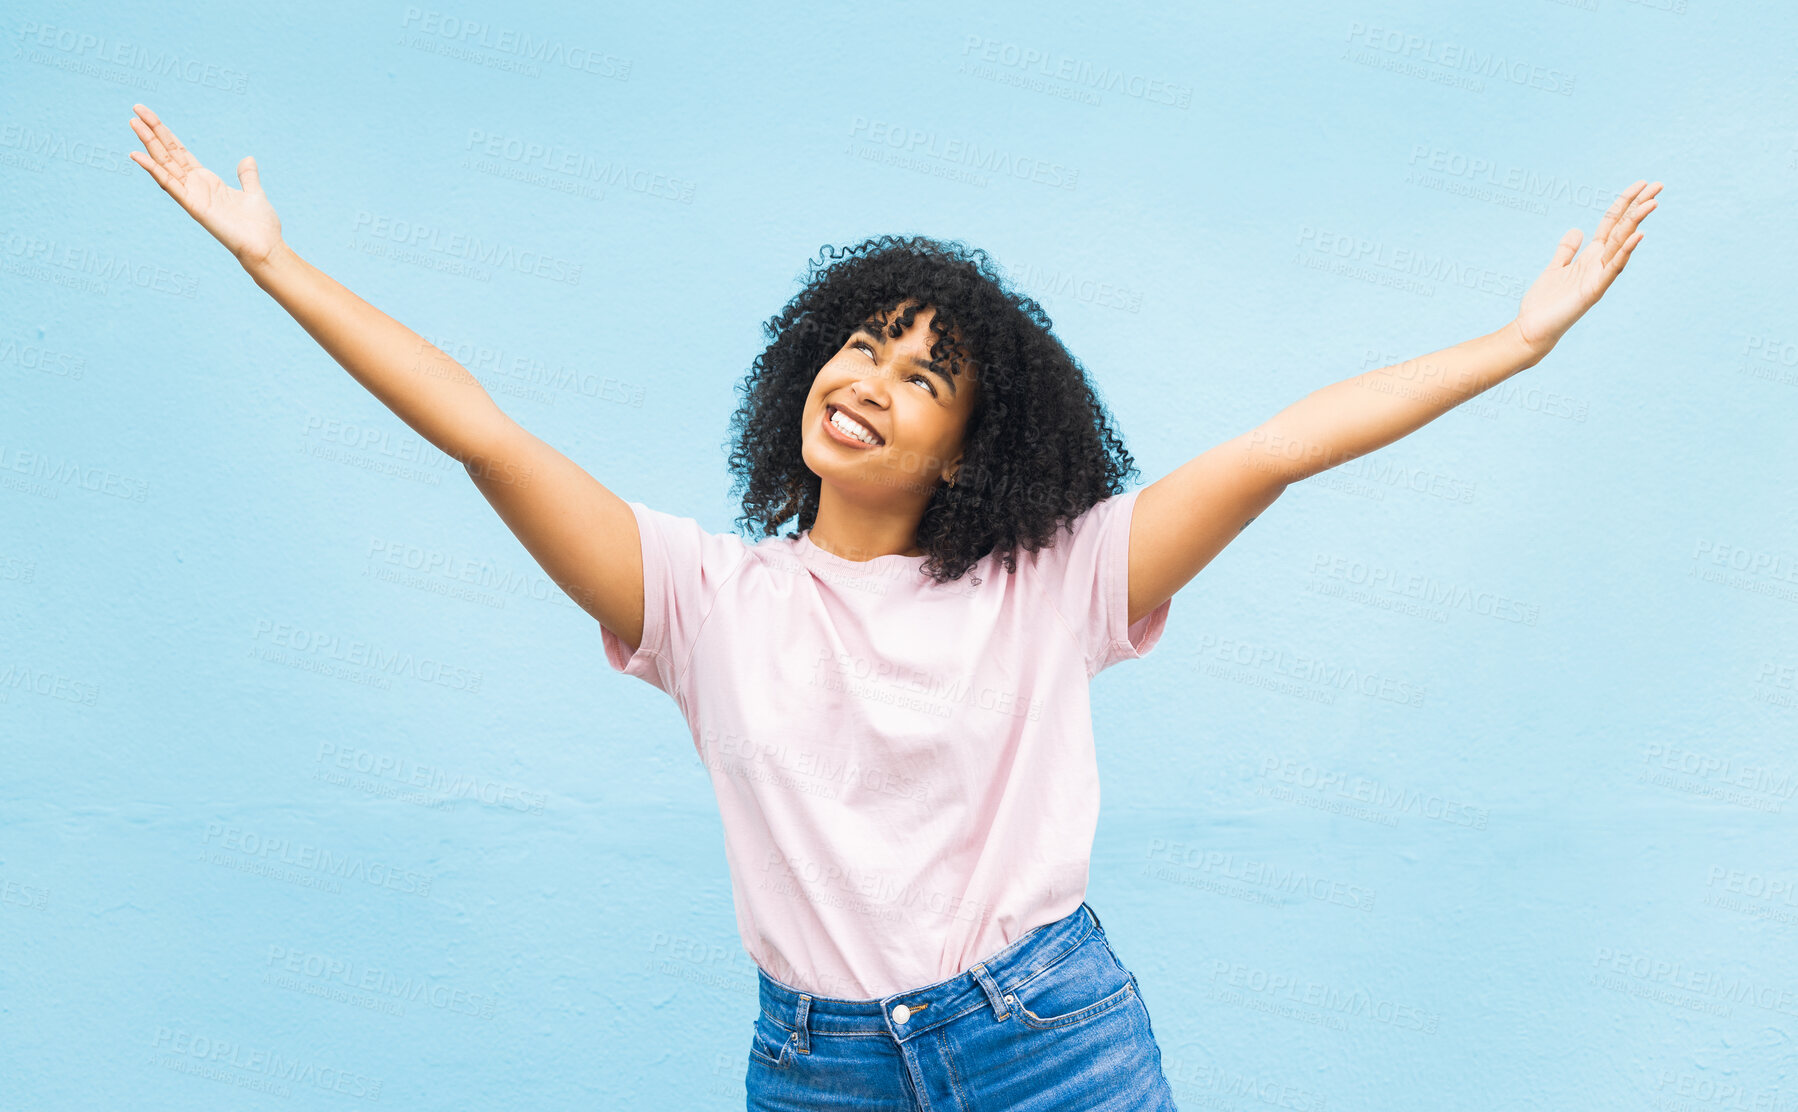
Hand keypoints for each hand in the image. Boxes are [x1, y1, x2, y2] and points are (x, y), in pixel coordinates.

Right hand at [128, 103, 283, 269]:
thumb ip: (247, 176)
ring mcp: (192, 196)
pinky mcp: (193, 207)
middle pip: (168, 153)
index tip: (150, 116)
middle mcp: (195, 187)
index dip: (166, 134)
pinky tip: (137, 155)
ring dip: (149, 144)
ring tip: (133, 122)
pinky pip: (170, 185)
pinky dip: (154, 170)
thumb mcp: (254, 193)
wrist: (265, 248)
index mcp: (207, 181)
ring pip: (165, 164)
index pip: (180, 152)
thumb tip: (247, 159)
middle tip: (135, 109)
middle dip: (153, 131)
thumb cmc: (260, 226)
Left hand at [1513, 179, 1660, 358]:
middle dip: (1639, 206)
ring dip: (1637, 223)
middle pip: (1623, 228)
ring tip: (1652, 203)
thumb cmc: (1544, 303)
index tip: (1641, 184)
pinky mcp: (1593, 291)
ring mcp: (1598, 276)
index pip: (1612, 223)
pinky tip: (1638, 236)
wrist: (1533, 330)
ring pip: (1622, 244)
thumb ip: (1567, 250)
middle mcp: (1598, 264)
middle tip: (1659, 185)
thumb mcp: (1555, 268)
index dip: (1625, 202)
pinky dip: (1625, 252)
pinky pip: (1613, 268)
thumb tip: (1577, 230)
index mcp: (1590, 256)